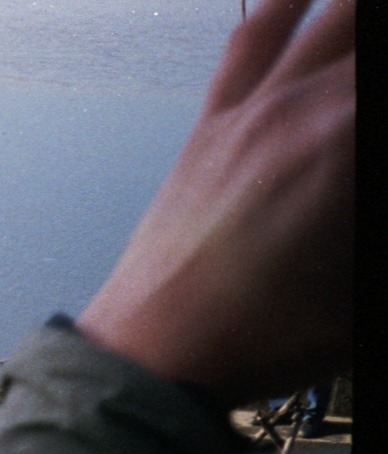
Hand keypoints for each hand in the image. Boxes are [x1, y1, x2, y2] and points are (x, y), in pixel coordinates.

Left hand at [75, 0, 352, 402]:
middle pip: (372, 43)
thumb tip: (370, 218)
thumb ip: (380, 237)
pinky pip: (256, 33)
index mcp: (350, 147)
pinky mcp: (215, 122)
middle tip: (381, 113)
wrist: (153, 355)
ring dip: (364, 24)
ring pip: (339, 15)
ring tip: (373, 41)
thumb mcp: (366, 305)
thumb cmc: (256, 340)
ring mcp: (254, 108)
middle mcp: (303, 108)